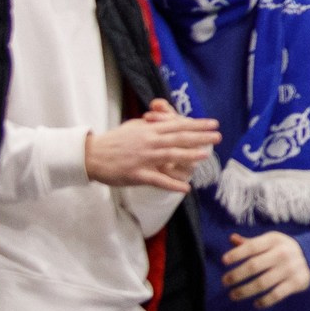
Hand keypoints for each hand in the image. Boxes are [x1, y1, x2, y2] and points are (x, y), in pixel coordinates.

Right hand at [84, 101, 219, 189]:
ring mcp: (144, 158)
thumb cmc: (114, 141)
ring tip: (206, 156)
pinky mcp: (137, 174)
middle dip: (200, 137)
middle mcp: (149, 142)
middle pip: (179, 138)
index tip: (213, 123)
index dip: (197, 124)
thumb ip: (151, 125)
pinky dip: (172, 184)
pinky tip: (186, 188)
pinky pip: (158, 180)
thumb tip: (167, 121)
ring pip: (171, 156)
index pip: (178, 125)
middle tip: (218, 136)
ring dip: (189, 156)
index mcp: (149, 130)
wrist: (91, 155)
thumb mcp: (134, 127)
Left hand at [221, 230, 309, 306]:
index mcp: (274, 240)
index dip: (237, 254)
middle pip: (254, 266)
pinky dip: (264, 301)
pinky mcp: (296, 283)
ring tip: (233, 295)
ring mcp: (289, 269)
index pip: (252, 247)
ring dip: (245, 291)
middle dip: (236, 275)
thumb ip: (251, 243)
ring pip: (262, 283)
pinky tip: (255, 304)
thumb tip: (232, 239)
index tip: (224, 261)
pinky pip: (276, 295)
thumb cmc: (284, 249)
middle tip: (224, 282)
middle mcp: (282, 253)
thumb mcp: (271, 241)